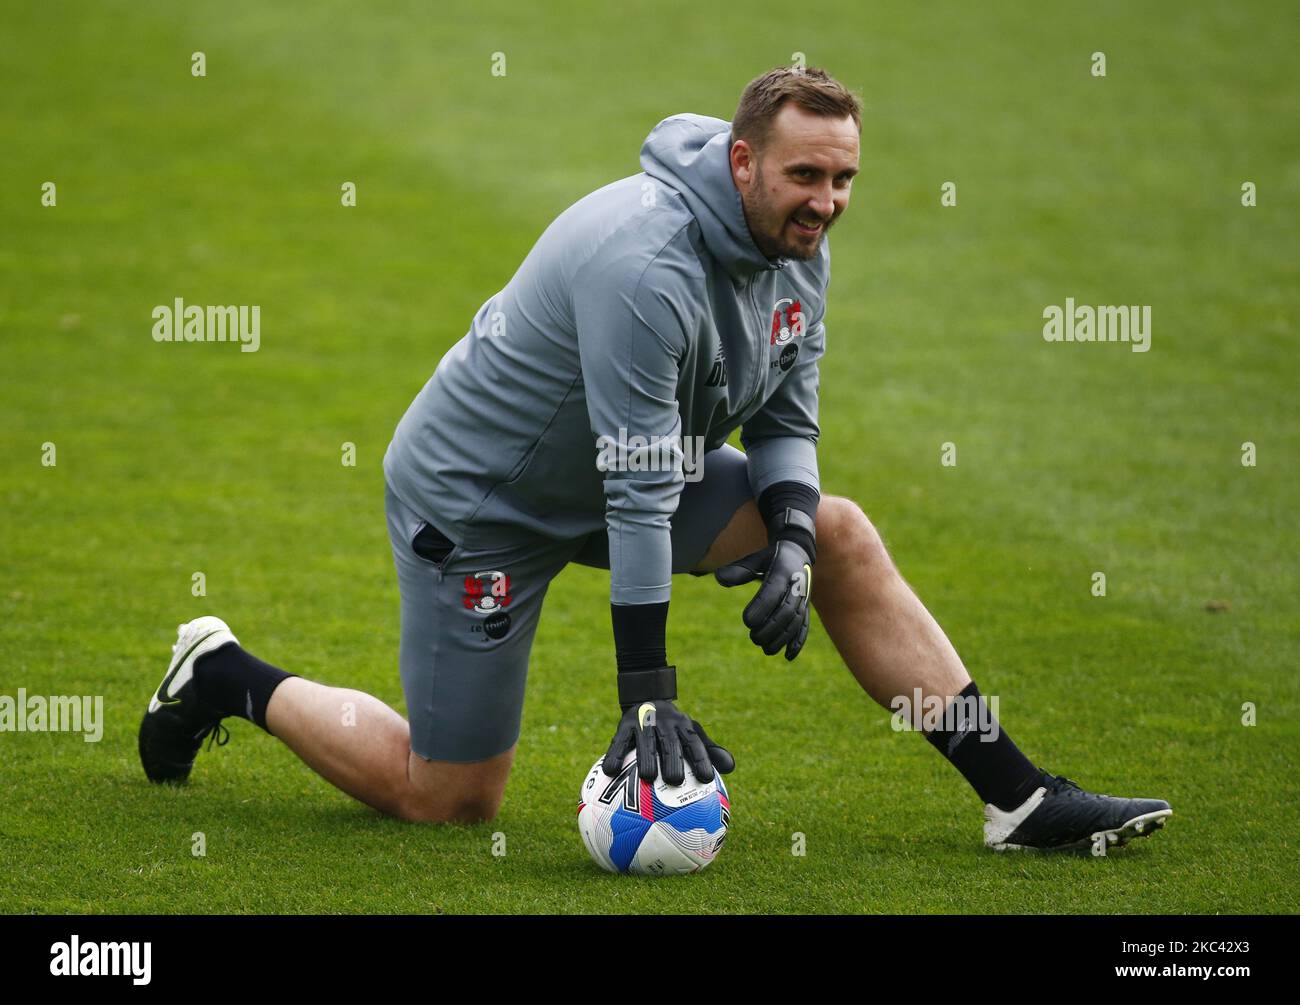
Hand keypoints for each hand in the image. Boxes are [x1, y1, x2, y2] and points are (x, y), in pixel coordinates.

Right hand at [602, 700, 734, 784]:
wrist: (646, 694)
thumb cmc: (672, 726)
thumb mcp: (691, 733)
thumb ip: (709, 750)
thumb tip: (731, 767)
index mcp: (683, 726)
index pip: (694, 743)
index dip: (701, 759)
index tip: (706, 778)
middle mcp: (665, 722)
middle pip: (670, 742)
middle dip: (673, 760)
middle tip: (675, 781)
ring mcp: (644, 721)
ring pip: (645, 740)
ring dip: (646, 758)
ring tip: (646, 777)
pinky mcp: (624, 723)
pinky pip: (619, 741)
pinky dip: (615, 755)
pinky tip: (611, 772)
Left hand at [714, 539, 811, 659]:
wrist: (798, 553)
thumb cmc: (770, 558)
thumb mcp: (756, 559)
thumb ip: (739, 570)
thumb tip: (718, 578)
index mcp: (783, 571)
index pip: (773, 591)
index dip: (761, 607)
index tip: (746, 621)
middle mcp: (797, 586)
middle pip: (785, 611)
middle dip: (770, 627)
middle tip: (753, 638)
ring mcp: (804, 599)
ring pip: (795, 622)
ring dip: (781, 638)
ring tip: (765, 649)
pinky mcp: (805, 608)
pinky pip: (804, 626)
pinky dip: (798, 642)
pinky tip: (788, 657)